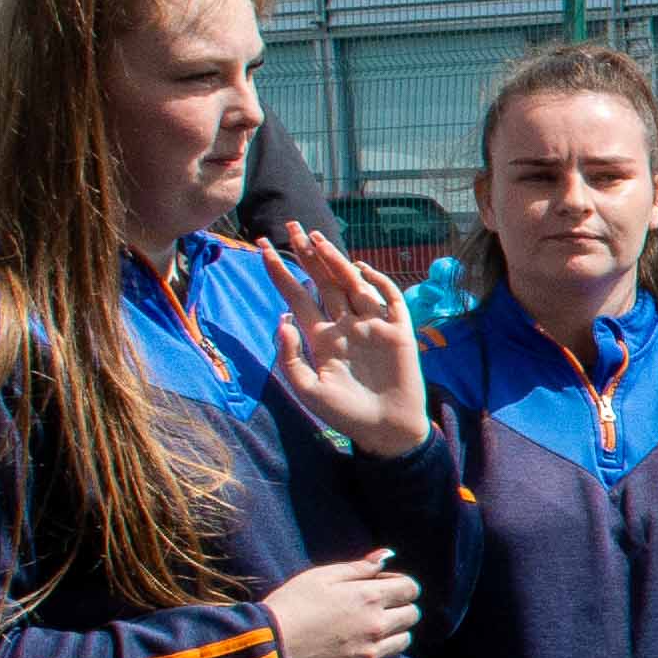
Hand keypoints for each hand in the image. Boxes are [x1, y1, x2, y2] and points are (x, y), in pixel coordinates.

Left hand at [261, 222, 429, 450]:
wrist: (385, 431)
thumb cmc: (345, 415)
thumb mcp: (306, 389)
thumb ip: (289, 356)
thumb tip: (282, 319)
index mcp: (320, 337)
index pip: (296, 296)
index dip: (279, 272)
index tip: (259, 248)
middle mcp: (344, 325)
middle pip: (322, 281)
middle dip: (306, 254)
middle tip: (291, 226)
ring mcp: (371, 326)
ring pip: (351, 284)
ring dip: (335, 261)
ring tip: (317, 239)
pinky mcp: (398, 332)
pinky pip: (390, 300)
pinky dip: (378, 282)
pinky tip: (360, 269)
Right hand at [261, 551, 421, 657]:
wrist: (270, 644)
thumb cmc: (293, 603)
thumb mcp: (322, 576)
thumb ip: (359, 567)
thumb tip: (385, 556)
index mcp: (370, 598)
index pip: (411, 589)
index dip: (400, 585)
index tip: (383, 587)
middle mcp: (377, 626)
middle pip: (412, 616)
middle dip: (399, 607)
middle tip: (375, 607)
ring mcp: (371, 653)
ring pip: (403, 642)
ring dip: (392, 633)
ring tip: (367, 629)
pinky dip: (375, 657)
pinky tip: (355, 648)